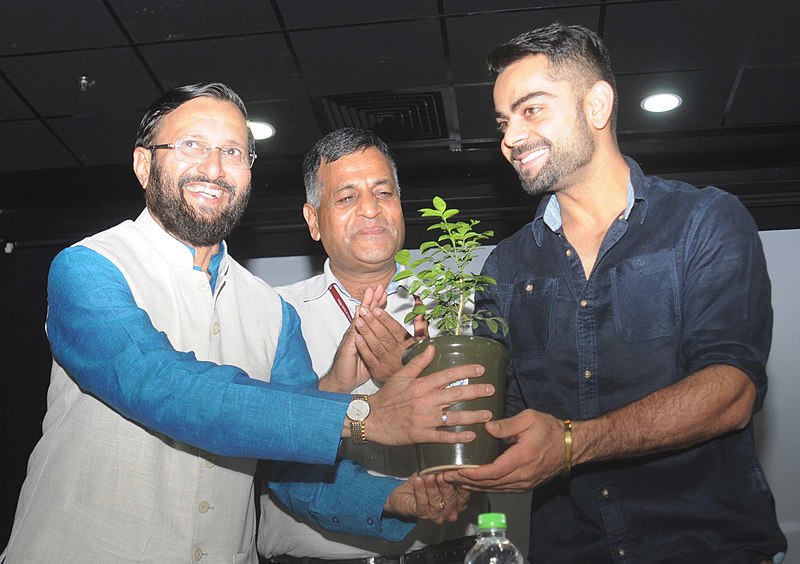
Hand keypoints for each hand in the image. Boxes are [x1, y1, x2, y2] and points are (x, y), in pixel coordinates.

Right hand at [319, 286, 387, 392]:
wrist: (342, 380)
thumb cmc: (357, 368)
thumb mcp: (373, 354)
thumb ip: (380, 344)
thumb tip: (394, 339)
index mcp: (364, 334)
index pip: (373, 316)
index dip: (378, 304)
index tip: (385, 292)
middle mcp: (357, 333)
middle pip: (365, 313)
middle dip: (372, 299)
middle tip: (377, 286)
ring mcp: (352, 338)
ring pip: (359, 319)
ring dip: (364, 306)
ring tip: (369, 294)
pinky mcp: (348, 347)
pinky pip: (353, 335)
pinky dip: (356, 325)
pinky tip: (358, 317)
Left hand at [353, 305, 425, 385]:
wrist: (410, 384)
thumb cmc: (414, 360)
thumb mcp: (422, 344)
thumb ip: (421, 327)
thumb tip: (419, 312)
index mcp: (408, 346)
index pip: (396, 330)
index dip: (385, 319)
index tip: (377, 309)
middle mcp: (397, 354)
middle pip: (384, 336)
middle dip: (373, 322)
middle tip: (364, 311)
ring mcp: (387, 363)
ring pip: (376, 346)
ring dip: (366, 332)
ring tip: (359, 321)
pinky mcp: (378, 372)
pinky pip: (369, 358)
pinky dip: (363, 348)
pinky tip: (357, 338)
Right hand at [367, 345, 494, 445]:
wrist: (370, 418)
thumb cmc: (386, 396)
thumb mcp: (400, 375)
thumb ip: (418, 362)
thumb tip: (432, 347)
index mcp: (421, 385)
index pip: (448, 375)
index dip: (466, 370)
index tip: (481, 369)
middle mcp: (425, 401)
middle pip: (456, 394)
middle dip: (476, 391)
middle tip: (491, 389)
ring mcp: (424, 419)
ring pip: (453, 417)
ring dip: (473, 416)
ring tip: (488, 415)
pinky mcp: (421, 435)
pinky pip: (442, 437)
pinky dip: (457, 437)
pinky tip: (471, 437)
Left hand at [384, 472, 468, 523]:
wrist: (404, 494)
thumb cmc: (423, 484)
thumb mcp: (436, 475)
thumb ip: (444, 472)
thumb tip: (448, 462)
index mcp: (458, 502)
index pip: (463, 494)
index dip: (460, 483)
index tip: (456, 471)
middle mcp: (450, 511)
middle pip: (451, 499)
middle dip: (446, 486)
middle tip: (441, 475)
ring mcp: (436, 515)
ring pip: (436, 501)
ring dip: (432, 487)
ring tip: (428, 476)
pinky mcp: (422, 514)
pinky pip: (422, 502)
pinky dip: (420, 490)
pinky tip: (418, 481)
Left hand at [441, 409, 563, 491]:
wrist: (571, 446)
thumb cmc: (550, 429)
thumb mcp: (529, 419)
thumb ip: (507, 425)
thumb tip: (487, 426)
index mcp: (521, 459)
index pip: (491, 472)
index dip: (471, 474)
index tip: (454, 471)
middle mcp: (522, 476)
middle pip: (489, 484)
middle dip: (466, 482)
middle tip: (446, 478)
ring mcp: (525, 483)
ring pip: (495, 489)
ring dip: (474, 487)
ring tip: (455, 482)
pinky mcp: (526, 485)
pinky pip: (502, 489)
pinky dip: (486, 487)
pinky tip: (474, 484)